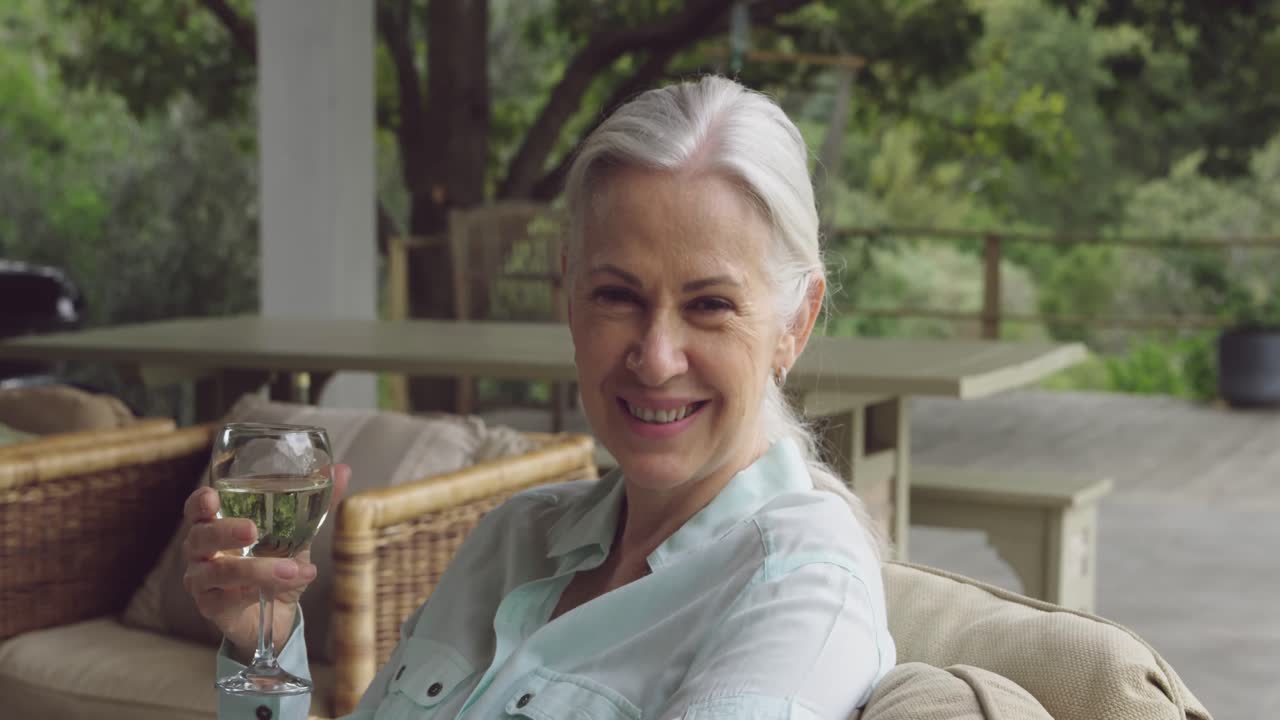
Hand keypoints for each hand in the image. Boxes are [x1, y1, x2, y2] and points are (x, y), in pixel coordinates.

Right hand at [182, 464, 349, 660]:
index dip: (200, 502)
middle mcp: (202, 551)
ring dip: (257, 569)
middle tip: (252, 529)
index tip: (212, 496)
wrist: (278, 613)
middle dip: (225, 530)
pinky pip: (226, 599)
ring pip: (218, 571)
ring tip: (293, 569)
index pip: (197, 508)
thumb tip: (342, 470)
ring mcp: (203, 580)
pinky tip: (282, 587)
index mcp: (218, 524)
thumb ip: (317, 503)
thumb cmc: (277, 563)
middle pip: (199, 536)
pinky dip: (258, 590)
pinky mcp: (212, 607)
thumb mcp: (299, 533)